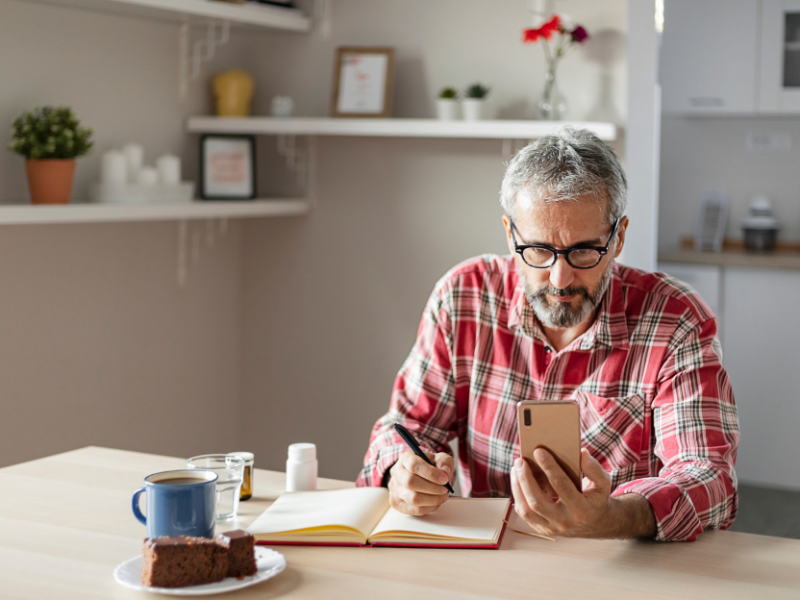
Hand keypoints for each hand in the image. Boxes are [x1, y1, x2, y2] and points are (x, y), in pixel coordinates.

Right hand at [387, 450, 453, 515]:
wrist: (419, 476)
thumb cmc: (429, 467)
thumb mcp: (439, 458)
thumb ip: (444, 461)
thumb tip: (445, 471)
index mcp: (406, 458)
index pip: (414, 464)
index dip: (430, 473)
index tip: (444, 479)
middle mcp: (397, 472)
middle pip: (410, 482)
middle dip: (432, 488)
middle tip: (445, 489)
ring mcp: (395, 489)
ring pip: (412, 498)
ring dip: (432, 499)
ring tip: (442, 495)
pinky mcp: (397, 503)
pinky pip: (415, 510)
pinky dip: (429, 507)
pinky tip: (436, 502)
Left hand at [510, 447, 650, 538]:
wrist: (597, 524)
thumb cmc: (596, 498)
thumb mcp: (602, 483)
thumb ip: (594, 468)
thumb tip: (582, 453)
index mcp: (581, 509)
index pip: (562, 486)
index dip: (549, 467)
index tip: (538, 451)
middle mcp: (565, 522)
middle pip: (537, 502)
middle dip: (525, 479)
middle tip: (520, 460)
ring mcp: (552, 528)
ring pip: (526, 510)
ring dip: (517, 488)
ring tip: (515, 469)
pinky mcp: (543, 529)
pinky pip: (525, 514)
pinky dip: (518, 496)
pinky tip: (518, 480)